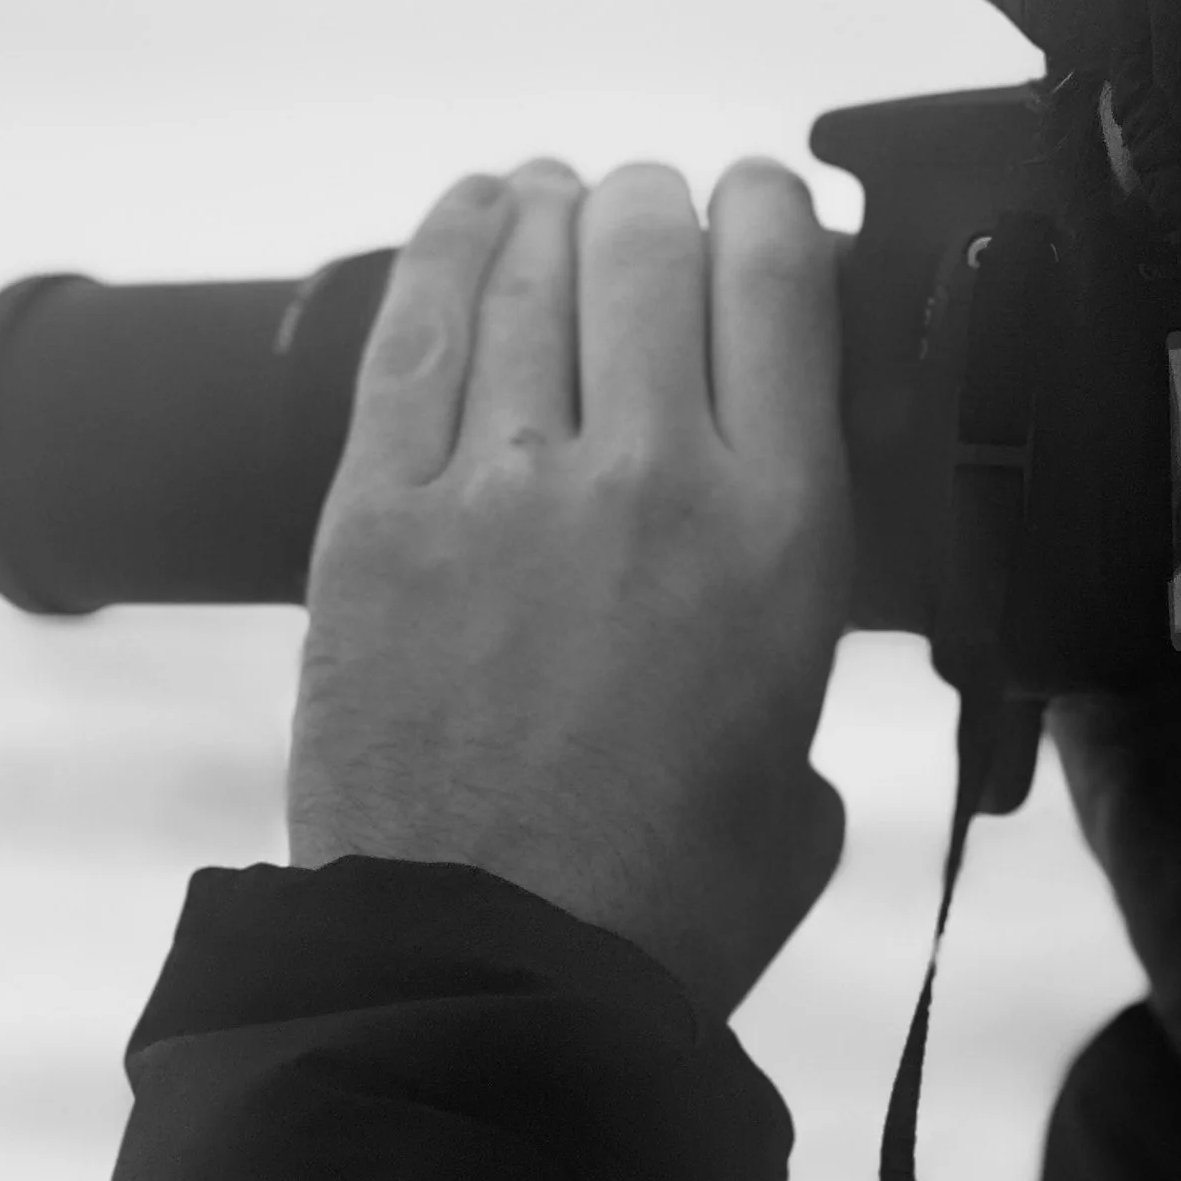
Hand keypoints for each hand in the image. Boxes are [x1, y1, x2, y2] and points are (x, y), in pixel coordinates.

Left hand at [287, 154, 853, 1026]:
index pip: (782, 281)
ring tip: (557, 202)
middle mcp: (649, 478)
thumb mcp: (803, 772)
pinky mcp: (377, 519)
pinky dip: (445, 246)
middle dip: (655, 206)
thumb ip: (797, 661)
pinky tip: (471, 211)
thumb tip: (770, 612)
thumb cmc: (662, 904)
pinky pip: (412, 332)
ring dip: (551, 214)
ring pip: (529, 267)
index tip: (759, 205)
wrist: (493, 977)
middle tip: (648, 219)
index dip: (770, 209)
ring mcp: (500, 488)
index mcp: (781, 535)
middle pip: (650, 245)